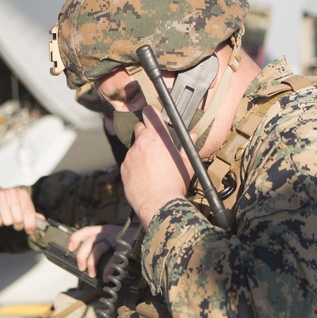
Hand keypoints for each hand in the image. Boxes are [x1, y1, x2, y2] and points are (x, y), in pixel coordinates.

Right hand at [0, 187, 36, 232]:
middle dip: (16, 224)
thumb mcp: (19, 204)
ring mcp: (0, 197)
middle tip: (13, 221)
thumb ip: (30, 213)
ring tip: (3, 215)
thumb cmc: (5, 202)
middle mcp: (11, 193)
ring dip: (6, 222)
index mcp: (21, 193)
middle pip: (18, 219)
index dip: (30, 223)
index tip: (30, 231)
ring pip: (8, 222)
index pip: (29, 211)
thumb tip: (42, 221)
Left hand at [68, 225, 136, 279]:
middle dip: (81, 256)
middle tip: (81, 268)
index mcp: (105, 230)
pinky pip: (112, 258)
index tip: (70, 248)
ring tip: (92, 274)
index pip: (86, 230)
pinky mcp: (125, 246)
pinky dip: (107, 269)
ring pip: (97, 249)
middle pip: (88, 242)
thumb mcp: (117, 238)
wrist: (150, 234)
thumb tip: (91, 262)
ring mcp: (117, 238)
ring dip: (92, 263)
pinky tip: (106, 277)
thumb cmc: (133, 241)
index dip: (75, 238)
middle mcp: (108, 232)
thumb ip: (105, 245)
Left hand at [120, 105, 190, 226]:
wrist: (159, 204)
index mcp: (158, 137)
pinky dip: (135, 166)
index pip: (150, 113)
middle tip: (155, 145)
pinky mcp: (123, 168)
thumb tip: (193, 135)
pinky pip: (129, 162)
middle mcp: (141, 142)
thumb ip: (188, 145)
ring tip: (152, 167)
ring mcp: (130, 155)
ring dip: (141, 152)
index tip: (154, 116)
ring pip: (134, 147)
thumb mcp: (187, 163)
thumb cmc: (175, 183)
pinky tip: (144, 176)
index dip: (152, 113)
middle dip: (146, 133)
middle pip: (140, 128)